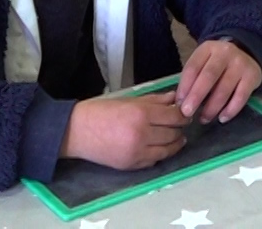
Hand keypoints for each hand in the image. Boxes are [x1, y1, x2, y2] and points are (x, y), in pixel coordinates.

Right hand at [62, 91, 187, 169]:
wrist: (77, 132)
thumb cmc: (100, 111)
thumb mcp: (128, 100)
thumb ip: (153, 100)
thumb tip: (174, 97)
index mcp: (141, 114)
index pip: (174, 116)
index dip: (183, 114)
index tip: (184, 112)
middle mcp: (142, 134)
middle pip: (173, 133)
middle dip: (180, 128)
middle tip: (181, 124)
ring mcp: (137, 152)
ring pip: (167, 150)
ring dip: (175, 143)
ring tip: (177, 137)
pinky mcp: (131, 165)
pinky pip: (154, 161)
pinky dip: (161, 154)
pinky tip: (162, 147)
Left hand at [176, 39, 261, 123]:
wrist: (247, 53)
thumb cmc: (218, 63)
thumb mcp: (204, 62)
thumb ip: (193, 78)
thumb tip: (182, 102)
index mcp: (208, 48)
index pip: (193, 67)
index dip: (184, 86)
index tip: (179, 103)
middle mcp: (225, 53)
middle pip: (209, 76)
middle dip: (196, 96)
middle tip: (187, 113)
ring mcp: (240, 64)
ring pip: (224, 88)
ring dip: (212, 107)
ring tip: (204, 119)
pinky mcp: (252, 76)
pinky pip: (241, 96)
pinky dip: (231, 110)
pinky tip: (222, 118)